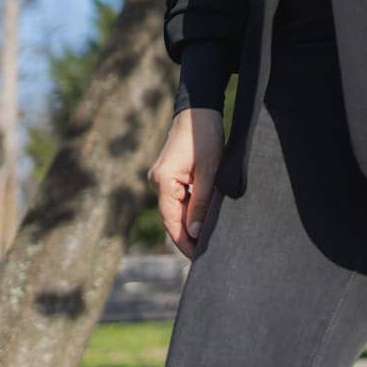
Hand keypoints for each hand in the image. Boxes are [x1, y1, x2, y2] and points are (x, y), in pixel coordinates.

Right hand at [147, 108, 223, 260]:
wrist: (200, 108)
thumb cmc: (205, 135)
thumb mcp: (208, 171)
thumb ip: (200, 202)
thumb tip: (193, 232)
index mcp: (163, 181)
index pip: (171, 220)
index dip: (184, 241)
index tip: (198, 258)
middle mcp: (157, 181)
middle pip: (171, 217)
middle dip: (187, 235)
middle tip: (204, 255)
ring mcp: (162, 177)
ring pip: (175, 208)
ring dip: (189, 223)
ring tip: (206, 241)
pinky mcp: (170, 173)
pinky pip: (178, 197)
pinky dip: (190, 209)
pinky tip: (202, 219)